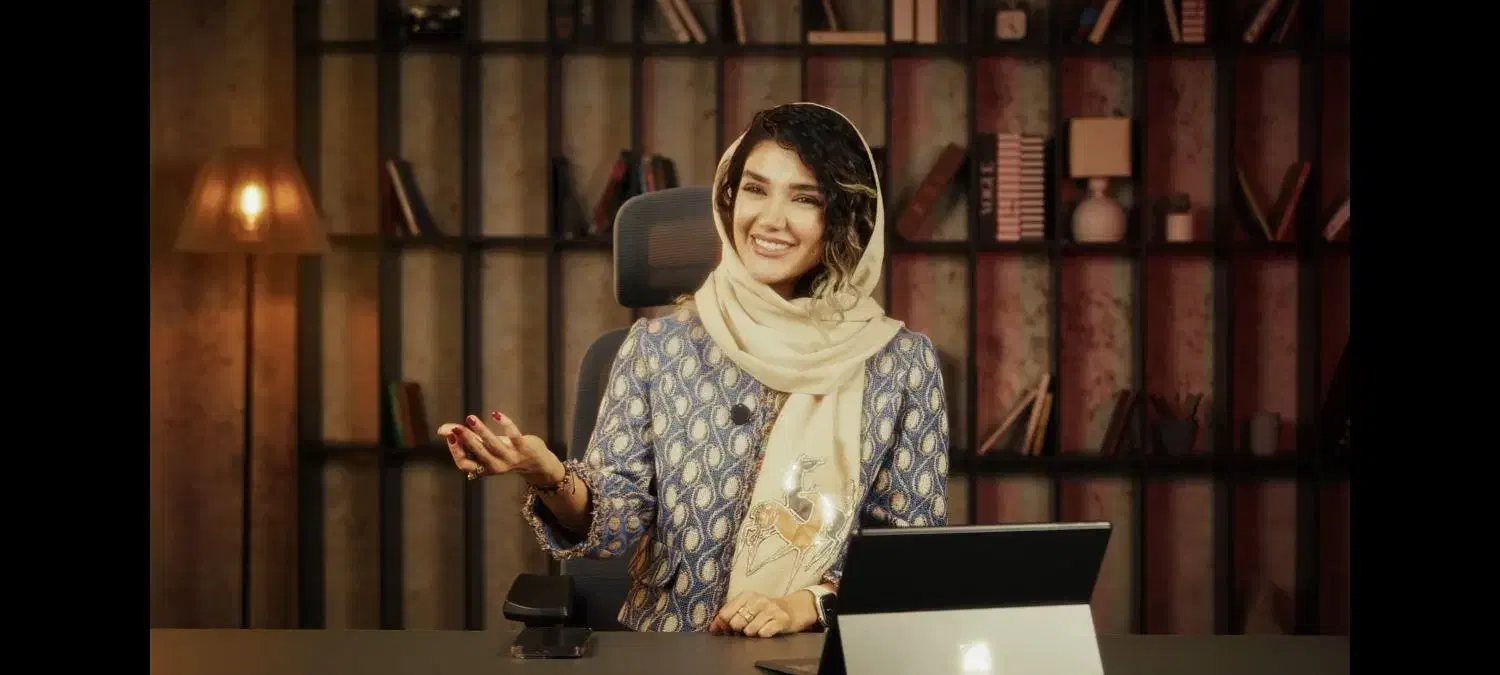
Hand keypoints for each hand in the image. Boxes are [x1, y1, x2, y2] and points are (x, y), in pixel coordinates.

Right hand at [439, 412, 561, 485]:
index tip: (449, 436)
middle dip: (466, 440)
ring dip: (481, 431)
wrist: (537, 463)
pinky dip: (505, 424)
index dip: (455, 452)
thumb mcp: (484, 447)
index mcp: (484, 468)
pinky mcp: (525, 448)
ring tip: (471, 418)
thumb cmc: (505, 452)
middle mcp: (496, 466)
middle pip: (478, 454)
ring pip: (494, 445)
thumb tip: (440, 430)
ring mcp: (511, 458)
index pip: (464, 465)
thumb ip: (465, 438)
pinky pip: (514, 436)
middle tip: (456, 428)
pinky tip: (496, 414)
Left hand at [708, 590, 816, 637]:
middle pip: (736, 623)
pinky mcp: (782, 620)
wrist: (791, 610)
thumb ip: (727, 616)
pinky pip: (764, 633)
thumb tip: (712, 628)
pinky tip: (765, 631)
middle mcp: (759, 600)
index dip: (724, 624)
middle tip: (745, 627)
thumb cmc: (762, 610)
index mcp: (746, 595)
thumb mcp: (745, 608)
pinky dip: (762, 635)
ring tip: (756, 629)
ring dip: (751, 633)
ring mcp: (771, 609)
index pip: (725, 613)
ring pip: (750, 630)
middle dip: (738, 629)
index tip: (728, 626)